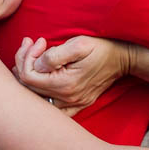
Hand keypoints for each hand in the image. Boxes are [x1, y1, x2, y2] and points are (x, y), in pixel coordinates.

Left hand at [12, 36, 129, 115]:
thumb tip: (36, 65)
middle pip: (29, 88)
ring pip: (36, 98)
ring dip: (28, 77)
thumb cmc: (101, 48)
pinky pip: (50, 108)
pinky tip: (40, 79)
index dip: (27, 56)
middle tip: (31, 44)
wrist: (123, 58)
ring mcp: (71, 104)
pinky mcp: (76, 104)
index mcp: (65, 84)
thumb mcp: (79, 44)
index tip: (38, 41)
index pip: (28, 77)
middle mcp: (66, 99)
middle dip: (25, 62)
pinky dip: (39, 94)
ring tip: (31, 58)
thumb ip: (54, 56)